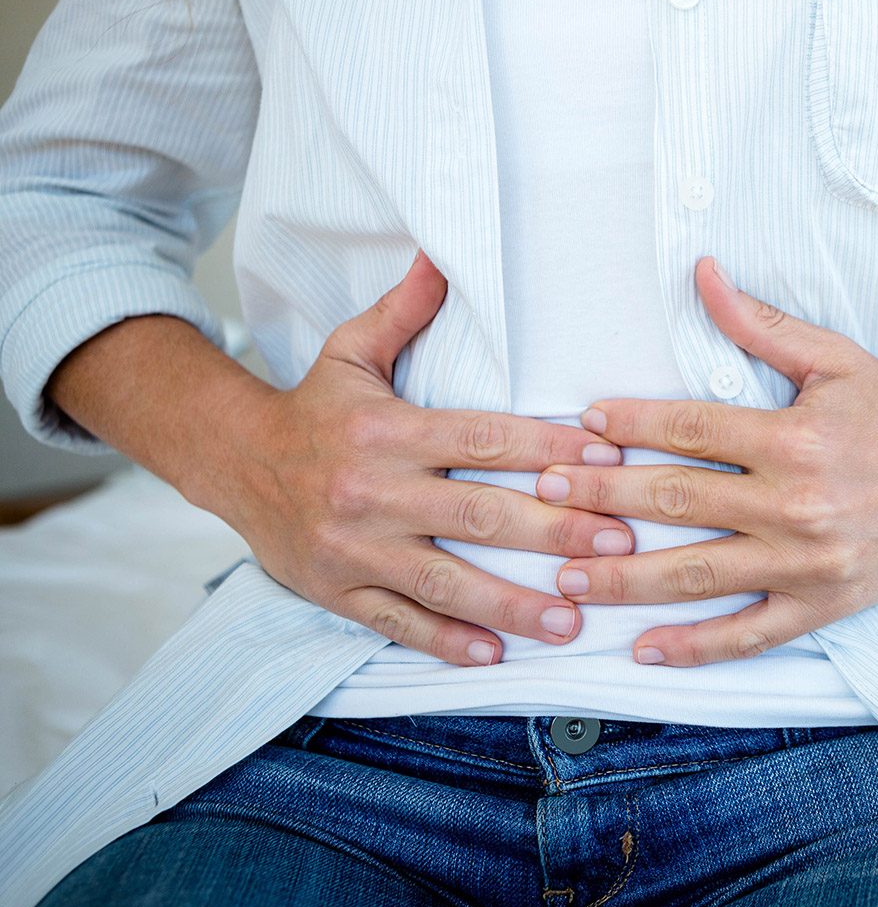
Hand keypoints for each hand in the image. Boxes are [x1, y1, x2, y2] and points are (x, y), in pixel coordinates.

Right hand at [223, 249, 632, 666]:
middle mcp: (372, 491)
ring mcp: (354, 548)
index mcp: (387, 430)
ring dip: (513, 604)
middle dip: (553, 531)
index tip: (606, 460)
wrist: (231, 460)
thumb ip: (404, 309)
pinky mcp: (337, 589)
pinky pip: (398, 621)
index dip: (548, 448)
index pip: (482, 438)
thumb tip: (440, 253)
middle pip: (477, 514)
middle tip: (617, 544)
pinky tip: (495, 653)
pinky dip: (446, 641)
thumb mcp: (350, 350)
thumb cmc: (312, 408)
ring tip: (573, 618)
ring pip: (444, 582)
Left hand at [534, 256, 877, 666]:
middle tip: (545, 496)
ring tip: (565, 578)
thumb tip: (700, 271)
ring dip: (626, 578)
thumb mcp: (833, 358)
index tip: (581, 424)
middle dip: (602, 496)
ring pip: (698, 574)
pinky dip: (695, 645)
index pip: (691, 429)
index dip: (630, 424)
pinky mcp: (822, 604)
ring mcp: (807, 563)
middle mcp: (795, 503)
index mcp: (793, 438)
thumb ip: (758, 325)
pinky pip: (749, 632)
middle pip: (677, 500)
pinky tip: (644, 649)